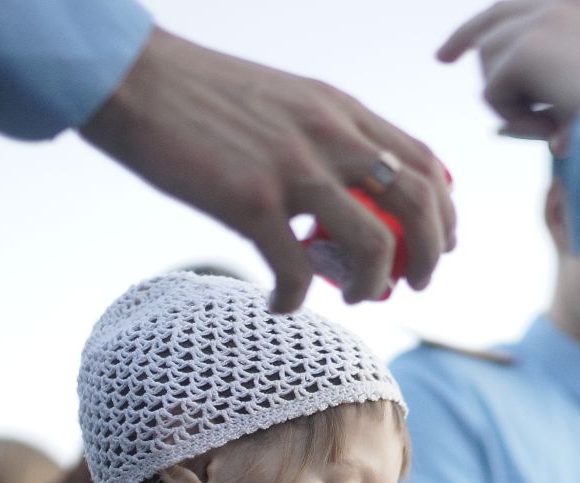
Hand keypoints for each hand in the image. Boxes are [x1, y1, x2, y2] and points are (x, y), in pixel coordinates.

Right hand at [82, 29, 455, 311]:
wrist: (134, 80)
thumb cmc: (203, 95)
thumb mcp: (286, 100)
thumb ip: (327, 136)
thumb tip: (350, 189)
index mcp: (341, 110)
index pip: (425, 162)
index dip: (445, 212)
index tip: (440, 244)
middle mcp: (331, 136)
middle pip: (419, 205)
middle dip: (429, 256)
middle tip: (414, 285)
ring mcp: (294, 170)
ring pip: (375, 245)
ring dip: (375, 284)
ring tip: (358, 298)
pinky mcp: (251, 203)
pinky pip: (298, 274)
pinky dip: (296, 301)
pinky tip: (281, 304)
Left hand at [438, 0, 579, 144]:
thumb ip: (556, 91)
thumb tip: (496, 123)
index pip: (524, 2)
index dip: (489, 24)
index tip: (458, 44)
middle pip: (492, 17)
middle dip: (464, 39)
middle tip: (442, 57)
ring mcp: (547, 13)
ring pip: (491, 62)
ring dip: (513, 103)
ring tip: (555, 125)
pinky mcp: (529, 44)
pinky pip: (494, 93)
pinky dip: (518, 121)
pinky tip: (554, 128)